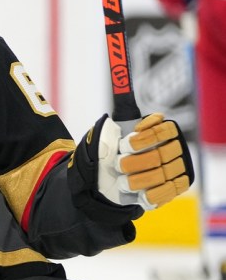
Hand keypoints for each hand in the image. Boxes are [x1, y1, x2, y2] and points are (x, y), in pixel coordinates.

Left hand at [67, 113, 193, 223]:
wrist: (103, 185)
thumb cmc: (105, 156)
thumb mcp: (103, 137)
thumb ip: (112, 121)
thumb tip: (118, 85)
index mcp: (159, 130)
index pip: (165, 129)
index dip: (147, 138)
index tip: (126, 144)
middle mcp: (172, 146)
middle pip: (163, 154)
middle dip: (137, 162)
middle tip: (118, 165)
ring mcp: (176, 167)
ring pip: (165, 173)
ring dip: (139, 179)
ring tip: (123, 182)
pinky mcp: (176, 186)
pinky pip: (171, 190)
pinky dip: (152, 194)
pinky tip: (139, 193)